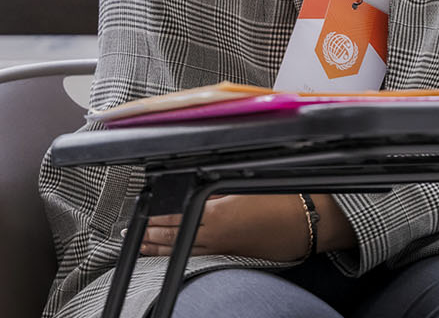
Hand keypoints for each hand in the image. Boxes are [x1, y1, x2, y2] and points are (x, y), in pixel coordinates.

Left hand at [141, 194, 313, 261]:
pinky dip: (178, 251)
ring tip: (141, 246)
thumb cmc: (285, 200)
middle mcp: (217, 233)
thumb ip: (219, 188)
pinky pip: (197, 252)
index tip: (140, 215)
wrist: (308, 223)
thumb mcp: (248, 185)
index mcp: (219, 213)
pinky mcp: (232, 253)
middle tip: (131, 233)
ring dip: (159, 246)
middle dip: (150, 233)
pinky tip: (171, 252)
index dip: (155, 216)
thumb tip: (198, 187)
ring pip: (183, 246)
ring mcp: (223, 245)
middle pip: (175, 233)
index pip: (177, 214)